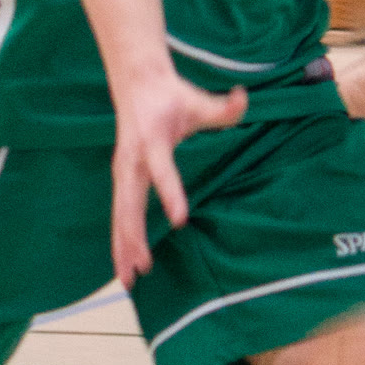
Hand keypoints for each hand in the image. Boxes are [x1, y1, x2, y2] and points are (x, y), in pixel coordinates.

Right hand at [110, 72, 246, 286]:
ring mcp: (122, 171)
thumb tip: (245, 99)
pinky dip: (119, 240)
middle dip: (134, 236)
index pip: (162, 171)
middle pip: (130, 203)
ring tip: (128, 280)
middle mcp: (131, 160)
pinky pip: (119, 214)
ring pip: (120, 214)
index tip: (179, 220)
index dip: (170, 193)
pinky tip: (122, 267)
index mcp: (152, 141)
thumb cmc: (172, 95)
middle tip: (144, 266)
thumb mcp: (199, 100)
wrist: (136, 83)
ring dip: (122, 247)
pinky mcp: (121, 179)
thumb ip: (225, 108)